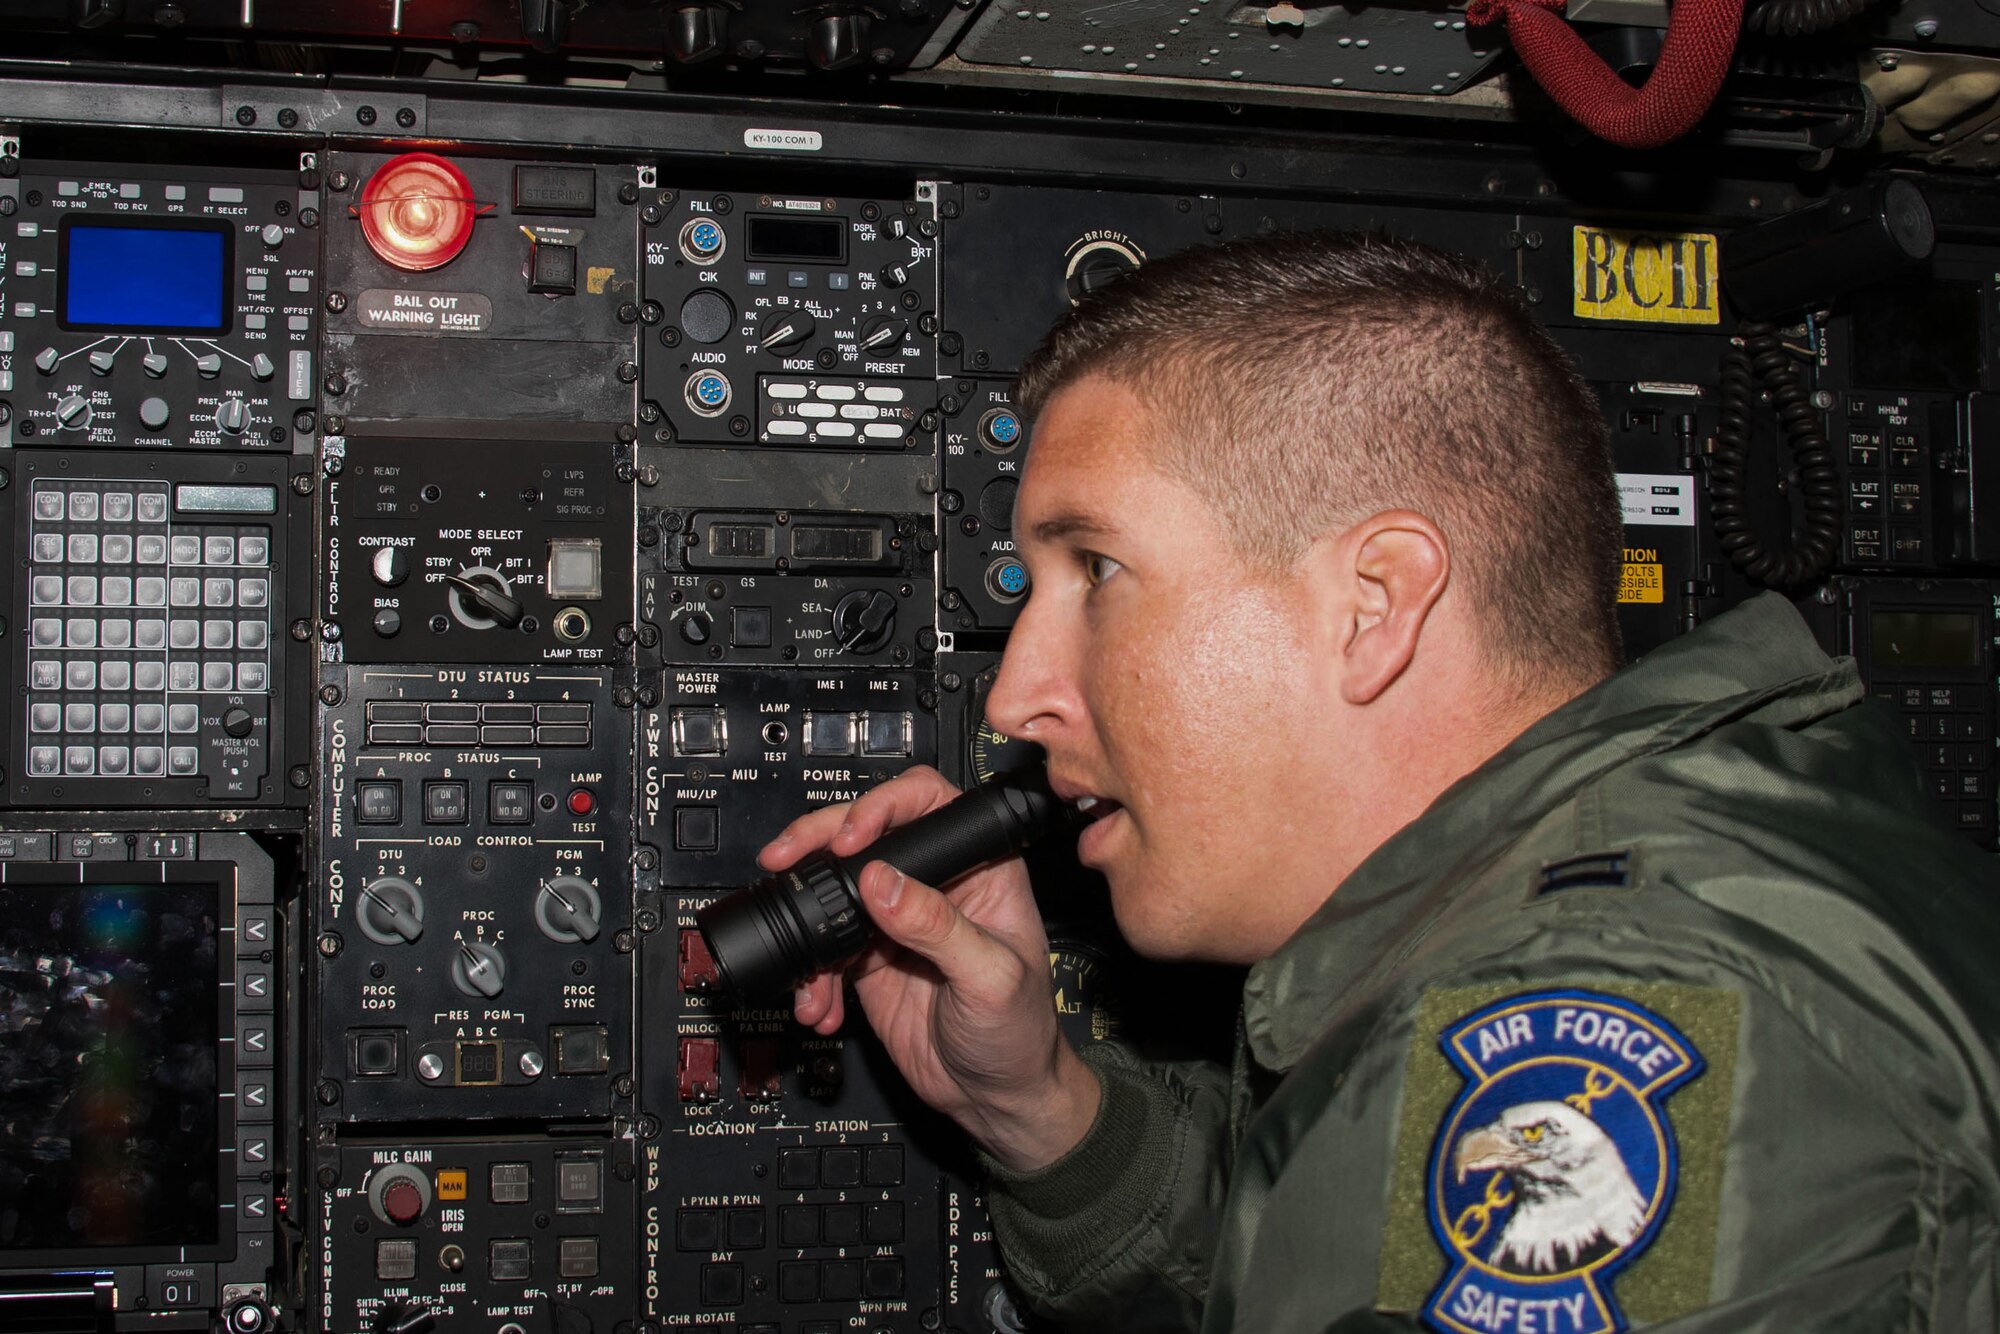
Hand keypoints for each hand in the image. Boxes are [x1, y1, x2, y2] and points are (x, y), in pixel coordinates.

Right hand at [760, 766, 1100, 1171]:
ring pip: (835, 890)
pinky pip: (825, 949)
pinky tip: (820, 1003)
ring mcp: (897, 921)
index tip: (849, 838)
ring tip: (807, 969)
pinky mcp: (871, 958)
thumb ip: (938, 927)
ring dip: (807, 923)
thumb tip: (881, 881)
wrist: (997, 1098)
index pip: (927, 804)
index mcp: (980, 868)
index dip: (883, 807)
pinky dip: (813, 976)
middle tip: (785, 858)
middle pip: (867, 835)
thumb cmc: (1022, 1033)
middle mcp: (934, 884)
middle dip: (818, 844)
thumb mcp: (991, 977)